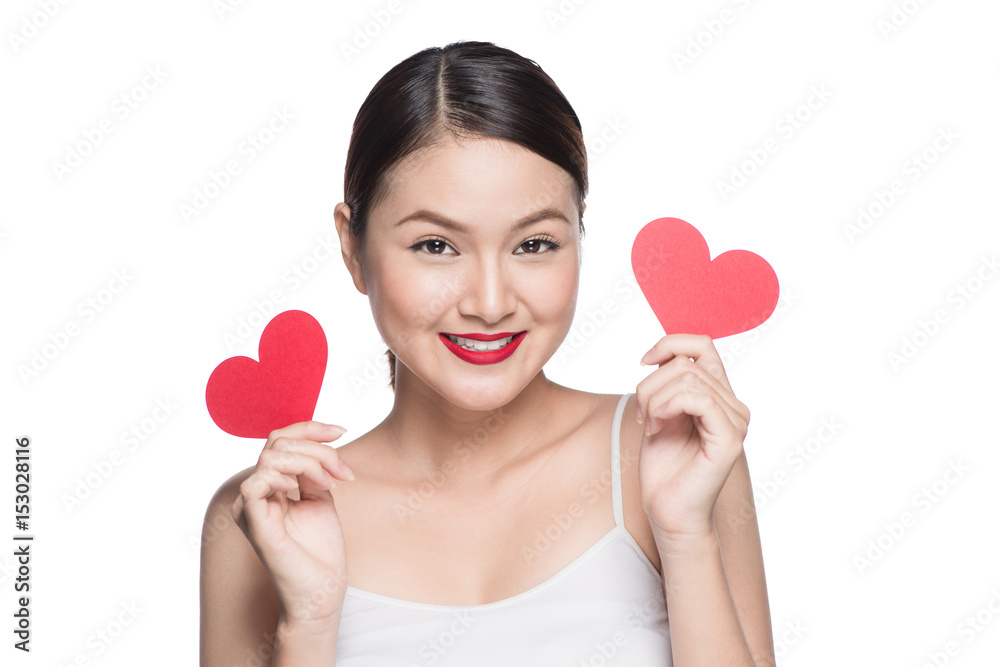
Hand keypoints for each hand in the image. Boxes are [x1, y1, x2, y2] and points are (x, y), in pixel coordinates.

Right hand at [231, 420, 353, 627]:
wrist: (322, 589)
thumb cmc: (321, 550)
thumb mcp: (320, 496)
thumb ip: (313, 468)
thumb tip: (318, 439)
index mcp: (270, 485)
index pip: (280, 439)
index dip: (310, 428)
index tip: (342, 431)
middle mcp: (255, 492)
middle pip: (279, 443)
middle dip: (319, 450)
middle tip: (344, 474)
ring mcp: (250, 507)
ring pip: (272, 457)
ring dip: (310, 462)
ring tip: (332, 484)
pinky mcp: (252, 523)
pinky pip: (256, 482)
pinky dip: (285, 476)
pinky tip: (307, 489)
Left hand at [634, 334, 749, 540]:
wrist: (668, 511)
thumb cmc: (664, 467)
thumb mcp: (661, 413)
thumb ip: (668, 384)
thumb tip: (664, 353)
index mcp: (720, 396)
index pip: (702, 345)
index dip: (670, 343)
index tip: (644, 362)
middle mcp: (734, 405)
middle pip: (685, 363)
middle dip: (650, 384)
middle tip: (642, 414)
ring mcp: (736, 421)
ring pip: (687, 379)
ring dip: (653, 397)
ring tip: (648, 423)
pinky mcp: (730, 439)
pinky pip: (699, 399)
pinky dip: (667, 405)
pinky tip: (656, 424)